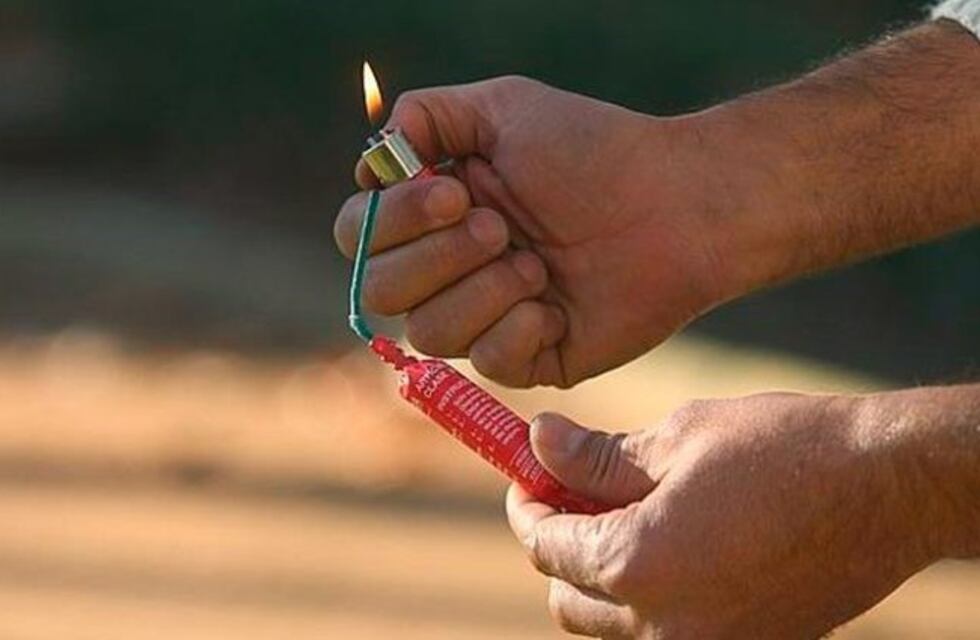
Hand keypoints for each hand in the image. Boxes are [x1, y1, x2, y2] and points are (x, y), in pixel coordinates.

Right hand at [335, 76, 730, 387]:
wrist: (675, 203)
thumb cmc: (593, 151)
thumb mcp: (503, 107)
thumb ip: (425, 117)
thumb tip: (372, 163)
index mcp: (434, 213)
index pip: (358, 235)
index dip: (390, 222)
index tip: (453, 192)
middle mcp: (450, 268)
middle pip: (379, 291)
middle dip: (437, 257)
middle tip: (501, 225)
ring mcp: (486, 316)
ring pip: (429, 333)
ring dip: (482, 291)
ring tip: (539, 263)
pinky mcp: (528, 357)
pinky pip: (488, 363)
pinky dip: (519, 328)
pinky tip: (559, 304)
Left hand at [506, 390, 976, 638]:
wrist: (886, 487)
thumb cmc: (782, 450)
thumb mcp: (677, 439)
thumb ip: (596, 457)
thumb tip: (539, 442)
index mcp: (636, 567)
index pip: (544, 546)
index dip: (526, 505)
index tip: (527, 476)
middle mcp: (662, 627)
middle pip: (568, 598)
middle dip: (557, 545)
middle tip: (571, 492)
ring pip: (611, 624)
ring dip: (598, 575)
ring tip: (622, 512)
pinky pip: (662, 632)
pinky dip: (645, 596)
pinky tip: (667, 540)